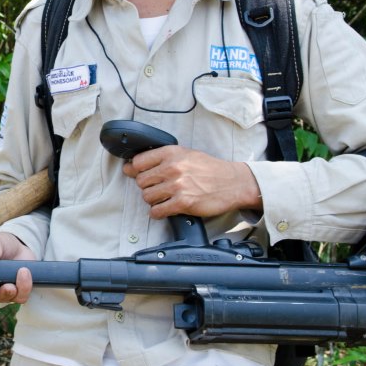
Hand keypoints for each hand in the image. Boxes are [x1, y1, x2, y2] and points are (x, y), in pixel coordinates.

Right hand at [0, 232, 36, 303]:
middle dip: (4, 294)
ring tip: (22, 271)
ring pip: (13, 298)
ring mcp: (8, 291)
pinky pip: (24, 295)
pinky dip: (26, 286)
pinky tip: (27, 273)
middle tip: (9, 286)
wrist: (18, 247)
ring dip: (19, 288)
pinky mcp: (21, 291)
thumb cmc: (2, 245)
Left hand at [121, 146, 261, 218]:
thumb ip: (161, 159)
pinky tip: (166, 209)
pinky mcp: (183, 203)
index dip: (137, 170)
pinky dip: (158, 213)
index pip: (138, 162)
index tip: (140, 174)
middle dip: (147, 186)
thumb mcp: (186, 154)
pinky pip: (157, 211)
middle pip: (141, 181)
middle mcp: (172, 168)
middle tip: (159, 188)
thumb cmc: (210, 169)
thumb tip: (131, 166)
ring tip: (165, 198)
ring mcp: (177, 186)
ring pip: (147, 197)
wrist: (234, 183)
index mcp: (171, 153)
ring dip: (153, 200)